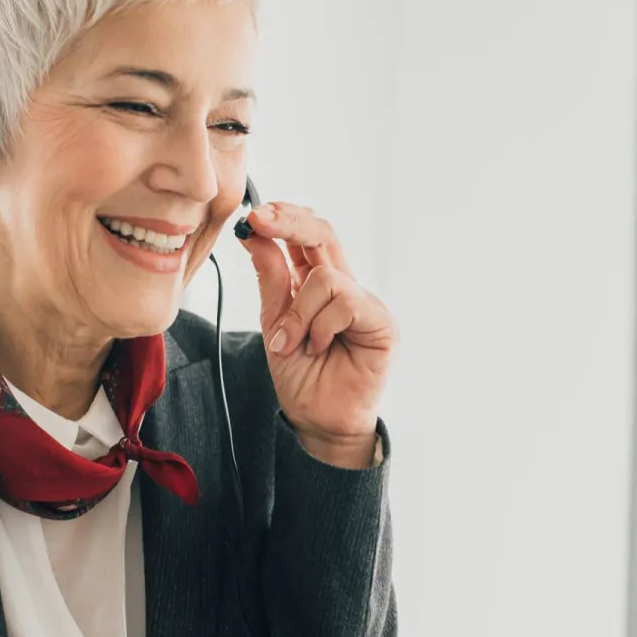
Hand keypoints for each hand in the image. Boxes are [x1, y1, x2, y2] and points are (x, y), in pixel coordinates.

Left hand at [239, 202, 396, 468]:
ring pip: (326, 277)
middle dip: (290, 223)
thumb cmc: (301, 377)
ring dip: (298, 311)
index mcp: (319, 285)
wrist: (318, 422)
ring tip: (293, 344)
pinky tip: (319, 349)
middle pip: (324, 234)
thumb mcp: (274, 323)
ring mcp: (365, 304)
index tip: (254, 215)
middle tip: (260, 220)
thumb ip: (271, 279)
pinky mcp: (381, 323)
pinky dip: (320, 326)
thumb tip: (256, 233)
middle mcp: (345, 288)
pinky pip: (344, 302)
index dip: (283, 218)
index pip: (307, 236)